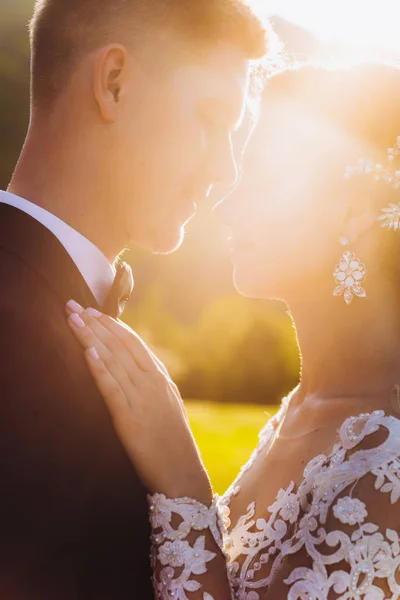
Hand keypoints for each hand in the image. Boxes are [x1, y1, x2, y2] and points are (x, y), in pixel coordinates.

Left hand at [65, 301, 211, 503]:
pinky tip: (87, 353)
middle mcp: (152, 382)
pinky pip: (113, 389)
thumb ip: (151, 384)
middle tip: (74, 306)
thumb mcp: (166, 405)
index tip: (93, 311)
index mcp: (160, 378)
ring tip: (73, 321)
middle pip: (120, 346)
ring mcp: (142, 399)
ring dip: (91, 338)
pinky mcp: (131, 419)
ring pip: (113, 361)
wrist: (183, 474)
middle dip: (95, 324)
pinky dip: (100, 369)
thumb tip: (134, 369)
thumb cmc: (172, 442)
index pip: (133, 343)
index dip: (111, 325)